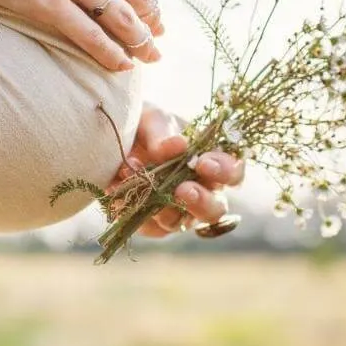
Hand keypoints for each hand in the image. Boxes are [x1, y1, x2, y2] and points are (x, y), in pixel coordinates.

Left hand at [113, 102, 244, 237]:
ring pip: (182, 222)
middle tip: (182, 189)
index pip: (233, 173)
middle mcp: (201, 191)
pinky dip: (135, 209)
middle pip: (216, 209)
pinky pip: (151, 226)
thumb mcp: (152, 120)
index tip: (203, 163)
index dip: (225, 172)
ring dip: (162, 206)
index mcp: (211, 162)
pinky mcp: (153, 224)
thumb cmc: (145, 126)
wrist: (112, 141)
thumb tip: (179, 145)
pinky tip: (120, 190)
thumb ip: (163, 133)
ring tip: (141, 185)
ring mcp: (178, 211)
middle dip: (201, 201)